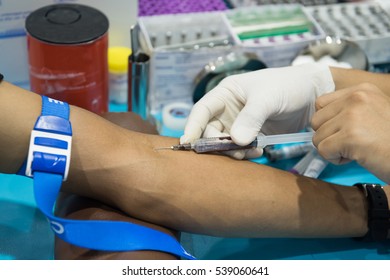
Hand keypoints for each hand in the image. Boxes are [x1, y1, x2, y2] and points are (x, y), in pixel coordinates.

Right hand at [181, 63, 334, 158]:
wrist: (312, 94)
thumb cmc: (286, 86)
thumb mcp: (268, 98)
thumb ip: (251, 118)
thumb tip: (236, 141)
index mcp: (225, 93)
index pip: (201, 111)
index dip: (193, 126)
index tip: (188, 143)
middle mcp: (228, 109)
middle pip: (210, 130)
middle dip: (217, 144)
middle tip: (233, 152)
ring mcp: (239, 122)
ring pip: (224, 142)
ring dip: (232, 151)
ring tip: (249, 153)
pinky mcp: (251, 133)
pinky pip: (240, 147)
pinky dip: (245, 153)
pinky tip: (258, 151)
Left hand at [311, 83, 389, 183]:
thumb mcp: (373, 112)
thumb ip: (348, 110)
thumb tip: (316, 120)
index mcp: (362, 90)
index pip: (320, 103)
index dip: (327, 121)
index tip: (343, 130)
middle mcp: (356, 98)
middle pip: (315, 121)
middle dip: (328, 136)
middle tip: (352, 142)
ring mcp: (352, 116)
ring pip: (317, 137)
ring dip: (333, 149)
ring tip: (356, 149)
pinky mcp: (350, 136)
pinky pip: (323, 150)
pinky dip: (335, 159)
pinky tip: (356, 157)